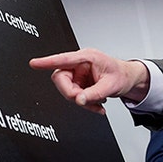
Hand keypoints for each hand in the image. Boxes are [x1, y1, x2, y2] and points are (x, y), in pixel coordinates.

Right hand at [29, 49, 150, 114]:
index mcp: (87, 57)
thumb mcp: (111, 86)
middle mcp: (80, 64)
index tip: (34, 63)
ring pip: (67, 89)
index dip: (47, 62)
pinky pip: (74, 95)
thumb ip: (94, 94)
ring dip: (81, 100)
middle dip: (72, 93)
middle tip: (86, 100)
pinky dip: (84, 103)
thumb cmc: (121, 75)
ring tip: (98, 102)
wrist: (128, 80)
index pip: (63, 59)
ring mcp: (78, 74)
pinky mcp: (79, 83)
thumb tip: (79, 100)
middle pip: (61, 78)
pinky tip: (96, 103)